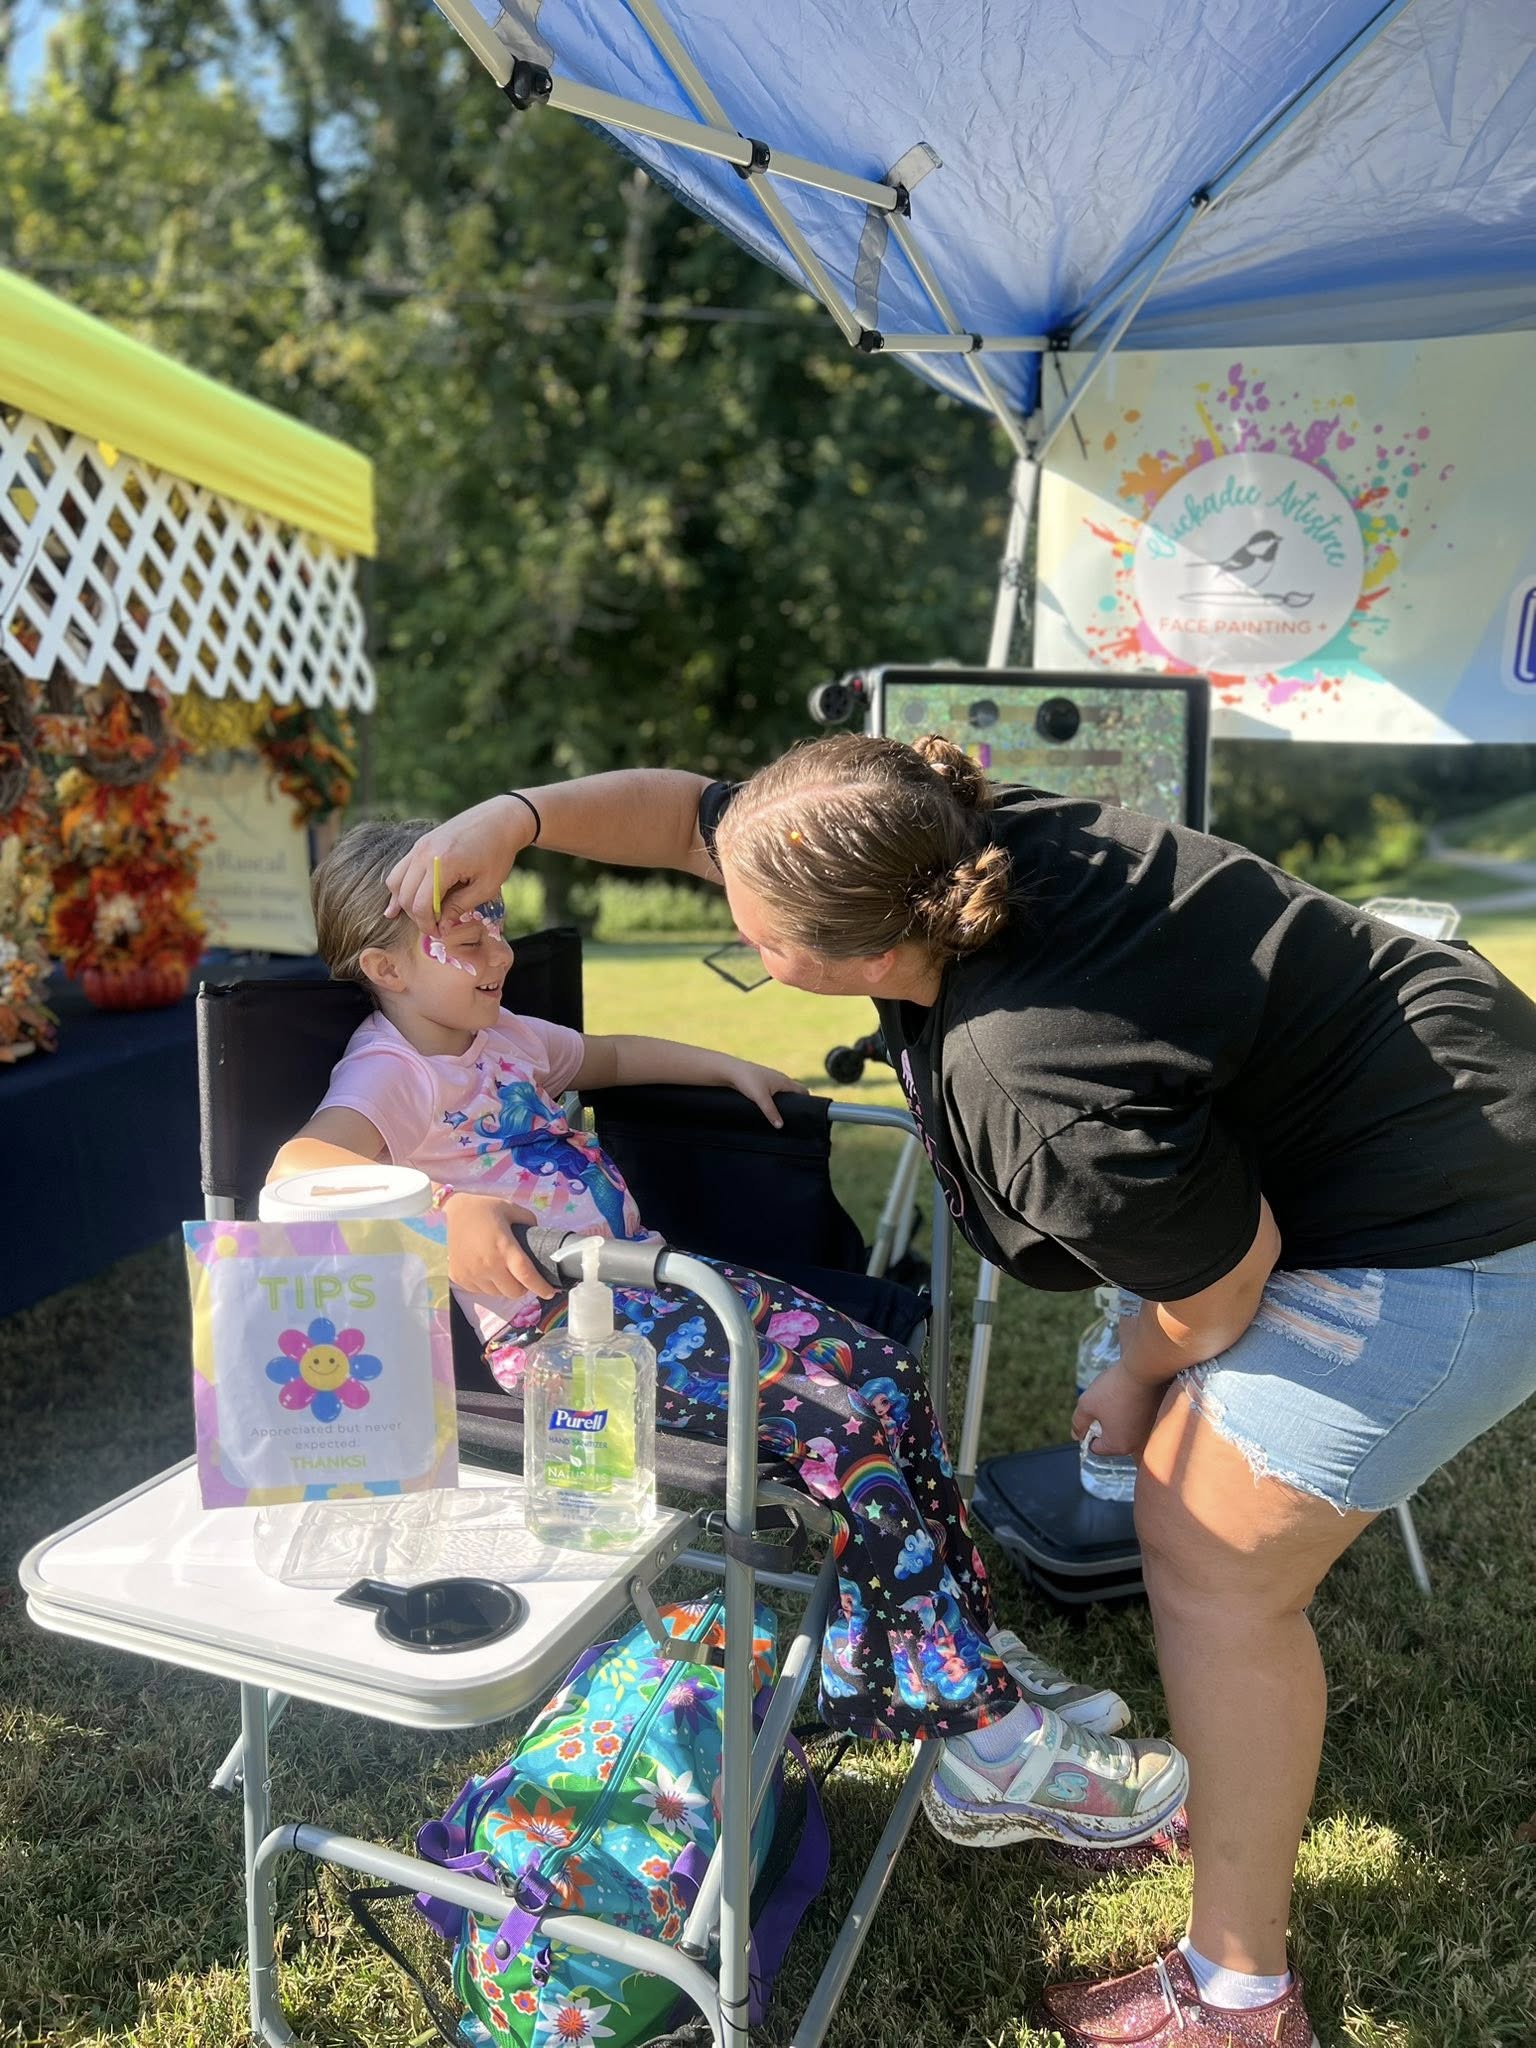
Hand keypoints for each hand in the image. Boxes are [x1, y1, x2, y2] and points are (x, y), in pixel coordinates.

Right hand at [384, 795, 537, 932]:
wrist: (500, 818)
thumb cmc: (498, 852)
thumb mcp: (486, 886)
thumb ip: (460, 907)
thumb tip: (442, 926)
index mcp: (443, 864)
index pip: (421, 905)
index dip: (427, 924)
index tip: (439, 933)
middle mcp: (424, 853)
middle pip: (406, 895)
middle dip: (416, 916)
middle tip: (433, 927)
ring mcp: (419, 846)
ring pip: (396, 881)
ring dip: (404, 902)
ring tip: (417, 917)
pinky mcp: (420, 843)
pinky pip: (401, 869)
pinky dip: (400, 886)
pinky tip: (397, 902)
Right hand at [443, 1192, 555, 1299]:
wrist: (448, 1212)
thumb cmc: (482, 1209)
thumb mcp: (509, 1208)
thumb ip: (528, 1220)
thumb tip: (538, 1233)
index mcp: (504, 1248)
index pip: (526, 1275)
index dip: (541, 1287)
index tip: (550, 1292)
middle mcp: (488, 1265)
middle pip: (513, 1292)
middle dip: (521, 1286)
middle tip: (519, 1275)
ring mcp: (471, 1274)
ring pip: (496, 1293)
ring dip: (503, 1286)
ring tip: (500, 1270)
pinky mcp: (458, 1278)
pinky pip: (479, 1290)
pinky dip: (486, 1284)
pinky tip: (484, 1269)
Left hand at [713, 1055, 808, 1127]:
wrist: (730, 1070)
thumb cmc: (747, 1081)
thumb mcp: (761, 1099)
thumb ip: (771, 1112)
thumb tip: (781, 1126)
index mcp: (784, 1081)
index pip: (803, 1091)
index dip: (807, 1101)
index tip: (808, 1114)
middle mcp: (780, 1079)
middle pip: (794, 1092)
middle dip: (797, 1103)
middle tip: (795, 1118)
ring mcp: (771, 1080)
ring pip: (783, 1092)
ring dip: (785, 1102)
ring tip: (783, 1115)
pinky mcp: (762, 1082)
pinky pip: (774, 1092)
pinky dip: (776, 1099)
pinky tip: (770, 1108)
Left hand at [1071, 1360, 1165, 1459]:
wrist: (1142, 1370)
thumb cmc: (1113, 1389)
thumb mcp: (1086, 1405)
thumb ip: (1078, 1423)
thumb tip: (1076, 1435)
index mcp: (1119, 1446)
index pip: (1095, 1447)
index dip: (1088, 1430)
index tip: (1092, 1411)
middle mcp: (1136, 1444)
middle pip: (1110, 1439)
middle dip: (1103, 1424)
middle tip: (1103, 1404)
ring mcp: (1147, 1431)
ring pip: (1123, 1427)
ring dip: (1116, 1416)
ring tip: (1116, 1398)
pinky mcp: (1154, 1418)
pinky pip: (1135, 1418)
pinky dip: (1129, 1410)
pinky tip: (1127, 1396)